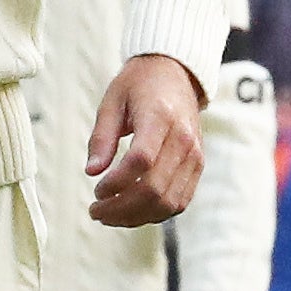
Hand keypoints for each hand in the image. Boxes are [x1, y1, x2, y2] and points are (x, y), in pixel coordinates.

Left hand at [84, 55, 205, 228]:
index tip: (96, 191)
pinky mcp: (198, 166)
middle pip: (154, 188)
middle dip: (121, 208)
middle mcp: (184, 139)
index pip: (141, 161)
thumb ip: (101, 137)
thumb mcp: (111, 102)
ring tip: (110, 216)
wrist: (175, 74)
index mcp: (160, 117)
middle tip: (96, 211)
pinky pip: (180, 201)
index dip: (116, 183)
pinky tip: (131, 212)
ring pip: (168, 201)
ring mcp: (195, 155)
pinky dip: (155, 214)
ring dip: (136, 217)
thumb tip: (91, 171)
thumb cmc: (139, 86)